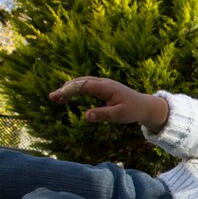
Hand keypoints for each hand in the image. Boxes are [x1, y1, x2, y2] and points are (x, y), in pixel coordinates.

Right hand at [49, 76, 168, 132]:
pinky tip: (67, 95)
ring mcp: (103, 84)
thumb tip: (86, 116)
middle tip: (52, 98)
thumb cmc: (133, 110)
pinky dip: (75, 89)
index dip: (70, 90)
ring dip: (69, 88)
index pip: (84, 86)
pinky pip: (86, 85)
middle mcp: (104, 83)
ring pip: (82, 82)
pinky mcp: (103, 87)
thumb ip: (103, 115)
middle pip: (81, 82)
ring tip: (56, 98)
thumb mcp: (119, 115)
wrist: (144, 105)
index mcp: (108, 88)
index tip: (58, 97)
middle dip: (66, 88)